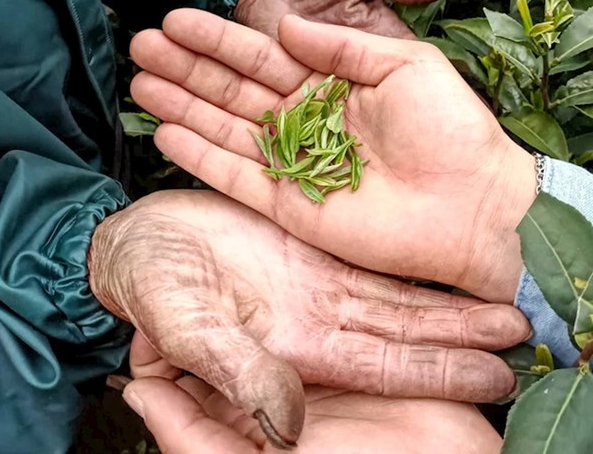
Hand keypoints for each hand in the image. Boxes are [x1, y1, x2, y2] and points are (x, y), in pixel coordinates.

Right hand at [90, 190, 527, 445]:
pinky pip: (365, 255)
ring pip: (393, 295)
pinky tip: (439, 257)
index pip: (379, 366)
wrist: (141, 242)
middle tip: (521, 332)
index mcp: (292, 346)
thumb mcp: (185, 327)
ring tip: (500, 301)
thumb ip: (235, 370)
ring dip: (446, 301)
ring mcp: (313, 282)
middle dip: (460, 336)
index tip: (492, 375)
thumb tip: (290, 419)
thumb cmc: (151, 286)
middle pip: (401, 332)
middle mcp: (314, 318)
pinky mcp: (306, 246)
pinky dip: (405, 261)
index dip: (435, 370)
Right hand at [129, 10, 536, 303]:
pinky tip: (167, 133)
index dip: (217, 42)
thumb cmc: (449, 129)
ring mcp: (293, 166)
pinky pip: (236, 177)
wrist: (470, 204)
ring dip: (183, 107)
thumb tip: (284, 30)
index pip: (261, 59)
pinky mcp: (289, 206)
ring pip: (225, 131)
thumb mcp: (404, 65)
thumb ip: (340, 49)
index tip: (174, 23)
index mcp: (330, 88)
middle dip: (187, 70)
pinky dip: (201, 157)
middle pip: (233, 93)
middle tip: (141, 48)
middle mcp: (304, 125)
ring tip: (140, 85)